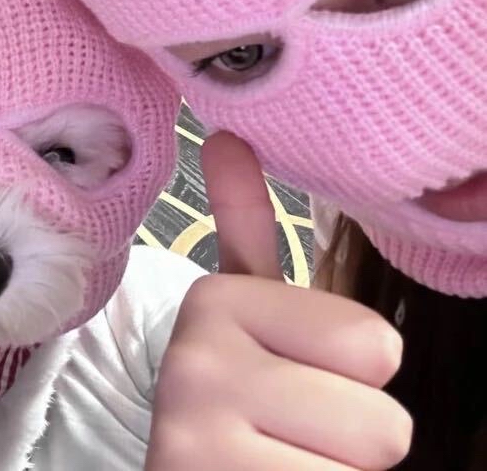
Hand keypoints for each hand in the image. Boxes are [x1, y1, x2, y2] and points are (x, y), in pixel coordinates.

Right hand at [145, 132, 411, 469]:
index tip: (294, 375)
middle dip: (347, 435)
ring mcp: (193, 439)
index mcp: (216, 300)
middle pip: (382, 423)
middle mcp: (194, 362)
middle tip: (289, 430)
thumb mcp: (245, 310)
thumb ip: (244, 225)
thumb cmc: (237, 391)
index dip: (353, 376)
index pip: (376, 346)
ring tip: (275, 459)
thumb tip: (224, 136)